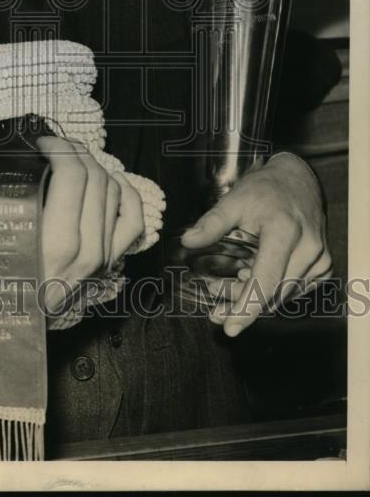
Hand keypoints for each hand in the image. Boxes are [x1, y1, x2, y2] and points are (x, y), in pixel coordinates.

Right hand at [0, 136, 143, 368]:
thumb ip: (14, 200)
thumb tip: (30, 156)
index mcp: (53, 244)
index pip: (72, 176)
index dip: (58, 147)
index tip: (41, 141)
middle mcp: (84, 253)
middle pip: (94, 179)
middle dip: (74, 151)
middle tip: (54, 144)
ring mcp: (100, 262)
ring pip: (112, 192)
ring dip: (94, 166)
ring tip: (72, 158)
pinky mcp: (107, 267)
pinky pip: (131, 222)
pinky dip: (127, 194)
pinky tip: (113, 178)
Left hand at [180, 152, 331, 336]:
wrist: (298, 181)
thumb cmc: (265, 190)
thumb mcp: (234, 199)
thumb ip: (212, 222)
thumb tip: (187, 241)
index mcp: (284, 230)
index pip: (266, 279)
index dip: (248, 307)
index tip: (231, 327)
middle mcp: (308, 248)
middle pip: (272, 293)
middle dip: (241, 304)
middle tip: (214, 307)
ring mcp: (319, 260)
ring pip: (282, 296)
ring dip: (254, 300)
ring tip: (223, 292)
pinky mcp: (322, 268)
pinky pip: (293, 290)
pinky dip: (270, 292)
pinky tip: (249, 282)